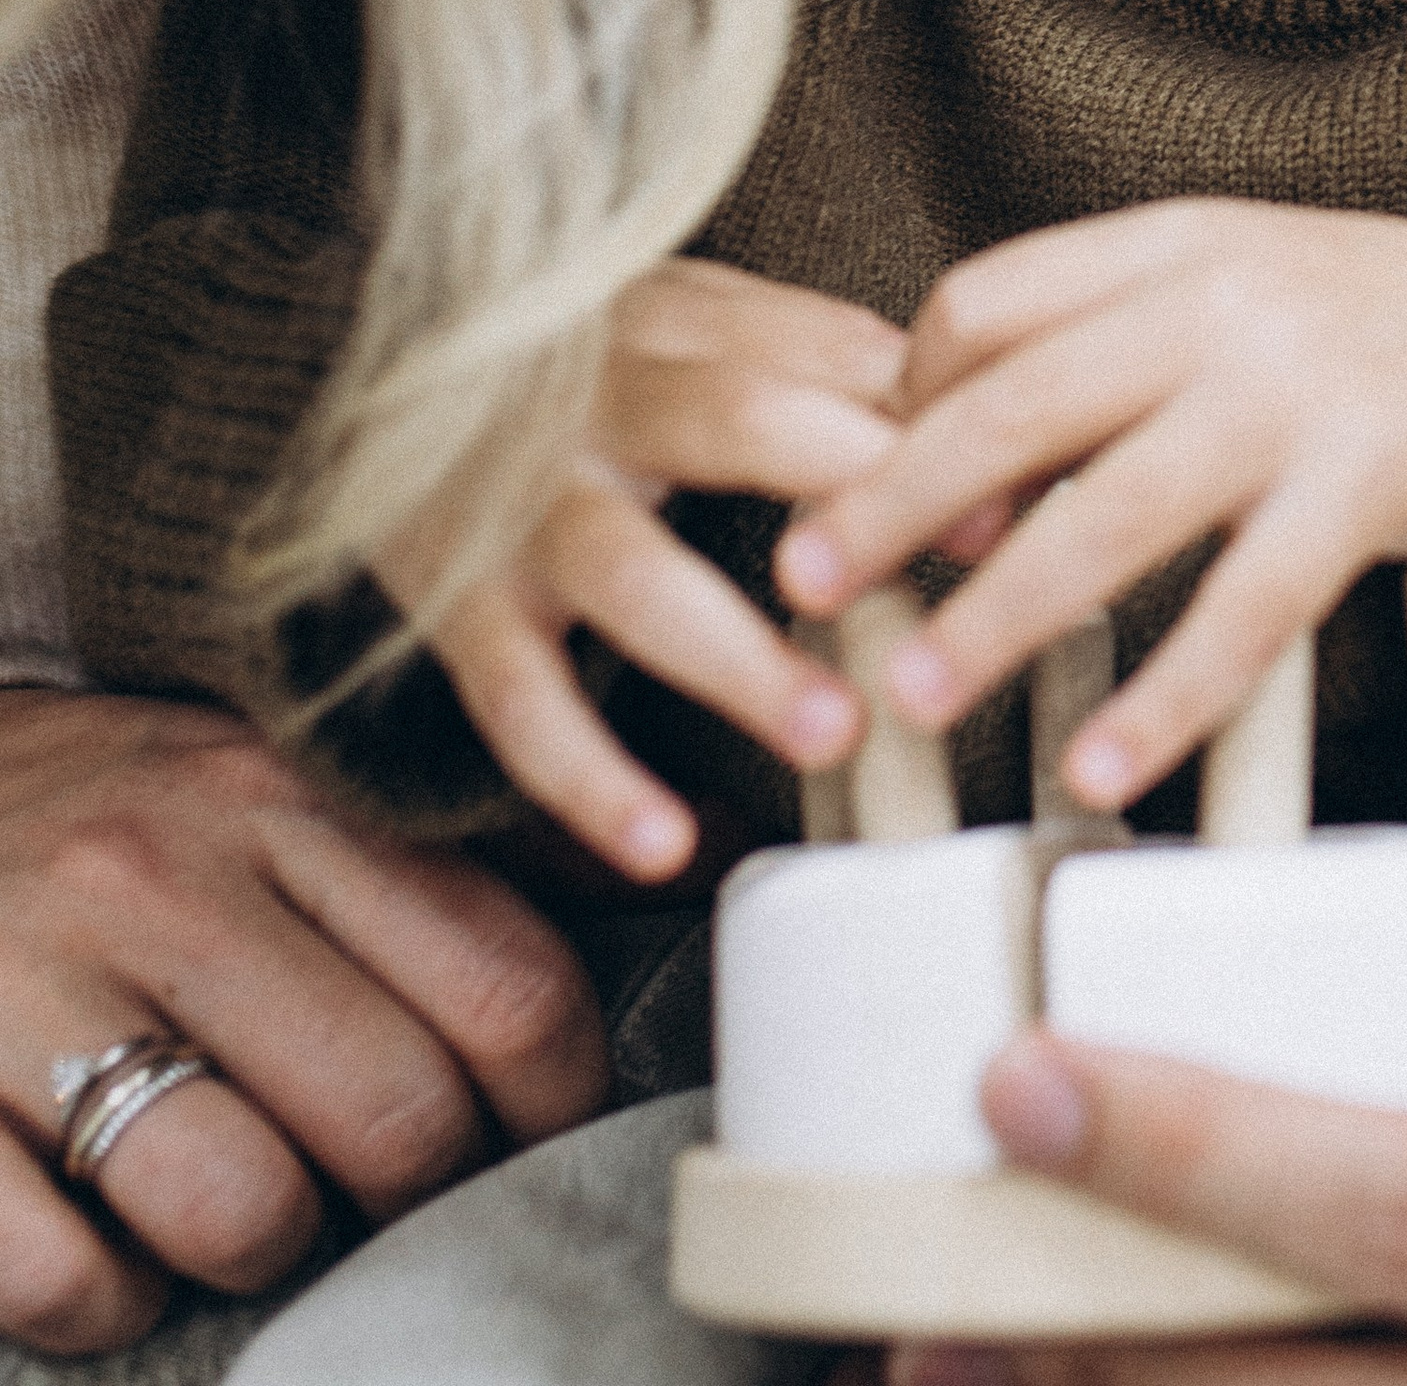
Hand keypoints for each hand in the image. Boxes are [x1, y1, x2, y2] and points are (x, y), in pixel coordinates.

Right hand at [0, 687, 604, 1361]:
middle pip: (394, 1113)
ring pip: (244, 1207)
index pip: (503, 979)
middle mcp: (171, 881)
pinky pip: (68, 1278)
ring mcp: (42, 992)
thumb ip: (447, 854)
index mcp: (282, 801)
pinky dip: (106, 1298)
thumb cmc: (117, 811)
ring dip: (264, 1246)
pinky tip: (107, 1240)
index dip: (555, 1098)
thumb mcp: (276, 780)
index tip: (536, 1129)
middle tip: (385, 1181)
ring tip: (241, 1202)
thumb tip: (673, 884)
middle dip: (417, 1188)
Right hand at [392, 260, 907, 878]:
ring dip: (737, 659)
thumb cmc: (579, 360)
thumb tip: (964, 414)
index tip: (1001, 501)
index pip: (813, 355)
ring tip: (831, 732)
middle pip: (731, 426)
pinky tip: (664, 841)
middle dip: (847, 510)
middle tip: (940, 599)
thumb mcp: (691, 318)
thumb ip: (820, 355)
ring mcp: (524, 511)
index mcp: (672, 325)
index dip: (910, 426)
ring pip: (632, 577)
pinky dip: (590, 780)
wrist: (363, 370)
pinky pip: (522, 704)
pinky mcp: (460, 613)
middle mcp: (597, 405)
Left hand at [774, 203, 1406, 811]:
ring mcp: (1293, 396)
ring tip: (916, 691)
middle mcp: (1220, 305)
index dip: (905, 395)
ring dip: (998, 615)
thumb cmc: (1338, 330)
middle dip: (894, 503)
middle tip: (805, 582)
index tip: (855, 479)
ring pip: (1113, 515)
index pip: (987, 302)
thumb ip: (1091, 341)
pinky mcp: (1364, 488)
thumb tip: (934, 459)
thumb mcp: (1213, 285)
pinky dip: (1164, 696)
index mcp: (1167, 244)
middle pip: (1018, 403)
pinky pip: (1245, 610)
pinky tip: (1100, 762)